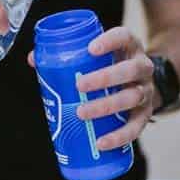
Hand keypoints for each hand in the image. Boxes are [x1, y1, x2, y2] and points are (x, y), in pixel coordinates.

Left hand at [74, 26, 155, 151]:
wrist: (137, 84)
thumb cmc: (109, 66)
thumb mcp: (96, 55)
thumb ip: (67, 55)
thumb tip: (34, 60)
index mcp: (128, 47)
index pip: (124, 37)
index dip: (110, 41)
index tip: (90, 49)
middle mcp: (142, 67)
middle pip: (130, 70)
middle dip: (105, 78)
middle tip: (79, 85)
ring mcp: (146, 91)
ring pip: (132, 97)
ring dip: (106, 106)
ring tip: (81, 113)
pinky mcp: (145, 114)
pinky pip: (135, 127)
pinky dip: (119, 136)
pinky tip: (101, 142)